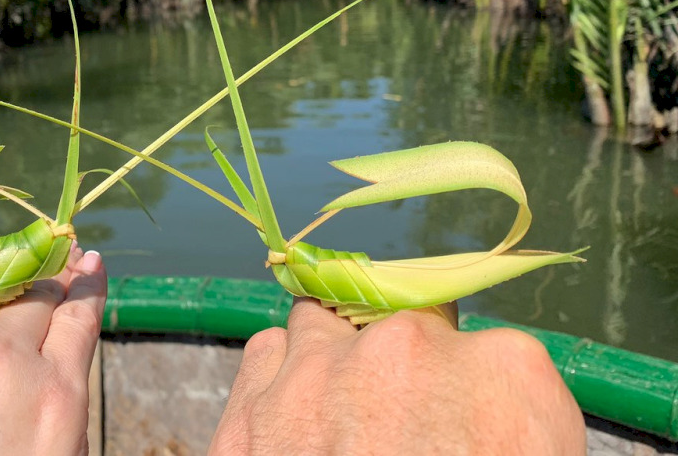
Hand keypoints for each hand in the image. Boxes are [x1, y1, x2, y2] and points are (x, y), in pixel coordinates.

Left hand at [210, 300, 584, 454]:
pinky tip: (293, 427)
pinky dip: (278, 381)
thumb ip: (504, 426)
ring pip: (321, 325)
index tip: (453, 425)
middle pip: (402, 327)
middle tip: (398, 435)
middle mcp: (412, 352)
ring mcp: (322, 374)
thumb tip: (465, 423)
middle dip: (400, 373)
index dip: (464, 392)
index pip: (486, 350)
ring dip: (330, 361)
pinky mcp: (252, 415)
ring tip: (338, 423)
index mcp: (508, 377)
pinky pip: (267, 355)